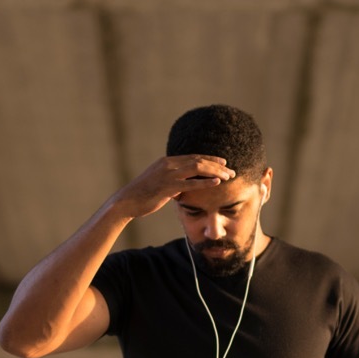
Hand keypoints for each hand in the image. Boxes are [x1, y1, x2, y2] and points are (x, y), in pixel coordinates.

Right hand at [107, 155, 233, 219]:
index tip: (223, 162)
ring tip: (228, 176)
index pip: (193, 157)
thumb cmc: (143, 195)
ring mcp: (168, 174)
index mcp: (167, 162)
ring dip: (215, 171)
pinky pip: (190, 183)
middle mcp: (169, 164)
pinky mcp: (167, 186)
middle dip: (217, 165)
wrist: (127, 201)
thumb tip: (182, 187)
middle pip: (198, 160)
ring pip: (197, 168)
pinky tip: (217, 183)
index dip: (210, 158)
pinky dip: (205, 182)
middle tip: (231, 170)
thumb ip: (172, 182)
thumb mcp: (159, 184)